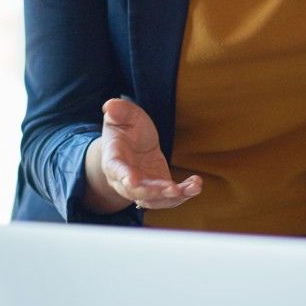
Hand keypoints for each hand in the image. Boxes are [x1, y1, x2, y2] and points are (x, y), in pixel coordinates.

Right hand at [84, 97, 202, 213]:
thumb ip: (118, 111)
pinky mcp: (158, 189)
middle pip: (137, 192)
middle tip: (173, 189)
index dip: (124, 177)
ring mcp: (143, 188)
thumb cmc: (125, 129)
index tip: (133, 180)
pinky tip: (196, 185)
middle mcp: (125, 180)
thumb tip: (110, 105)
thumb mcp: (123, 116)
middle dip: (154, 192)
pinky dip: (184, 194)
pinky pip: (170, 197)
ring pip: (155, 200)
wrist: (131, 145)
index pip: (116, 171)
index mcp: (113, 161)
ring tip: (192, 188)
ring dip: (173, 197)